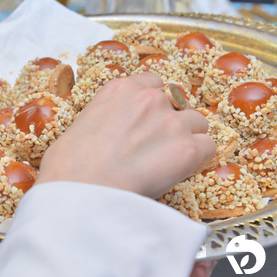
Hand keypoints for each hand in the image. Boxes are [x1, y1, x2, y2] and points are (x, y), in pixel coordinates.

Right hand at [37, 73, 215, 197]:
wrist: (78, 193)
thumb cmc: (67, 169)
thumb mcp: (77, 128)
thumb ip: (103, 120)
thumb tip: (105, 135)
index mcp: (119, 89)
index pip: (154, 83)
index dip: (154, 105)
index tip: (149, 122)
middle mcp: (148, 98)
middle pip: (178, 103)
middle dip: (172, 123)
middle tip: (157, 149)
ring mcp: (170, 122)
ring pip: (197, 124)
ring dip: (187, 140)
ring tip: (167, 163)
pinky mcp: (186, 148)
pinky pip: (208, 148)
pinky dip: (198, 160)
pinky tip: (179, 173)